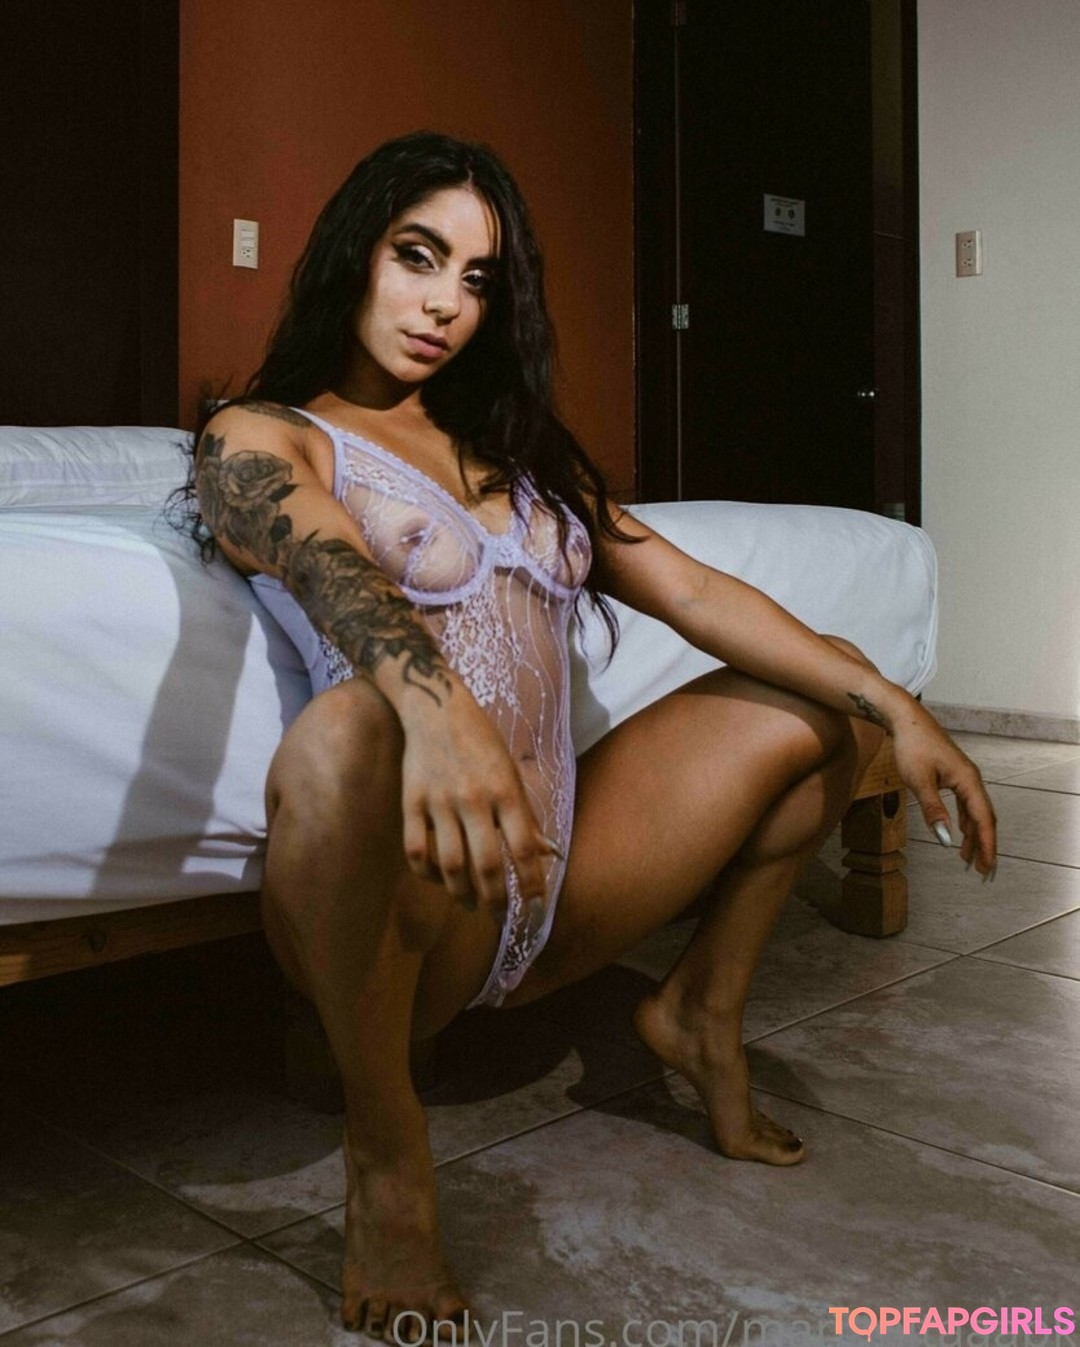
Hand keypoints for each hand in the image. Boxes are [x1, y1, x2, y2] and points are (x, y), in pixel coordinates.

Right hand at [398, 687, 551, 919]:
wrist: (436, 709)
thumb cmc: (482, 742)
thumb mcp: (511, 773)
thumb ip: (527, 816)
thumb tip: (550, 853)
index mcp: (505, 791)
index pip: (524, 848)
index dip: (532, 883)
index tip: (535, 907)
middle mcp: (474, 799)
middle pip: (487, 865)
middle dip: (497, 900)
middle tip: (500, 917)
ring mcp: (439, 802)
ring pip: (451, 865)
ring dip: (462, 894)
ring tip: (471, 903)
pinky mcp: (411, 802)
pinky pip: (416, 850)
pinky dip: (427, 873)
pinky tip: (438, 878)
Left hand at [888, 702, 996, 876]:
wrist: (906, 720)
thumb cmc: (912, 747)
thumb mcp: (919, 781)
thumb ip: (933, 810)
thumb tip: (945, 838)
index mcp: (968, 781)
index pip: (983, 819)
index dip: (986, 844)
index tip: (987, 866)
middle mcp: (971, 779)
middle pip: (984, 817)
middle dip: (984, 844)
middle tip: (982, 869)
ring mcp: (963, 776)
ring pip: (975, 811)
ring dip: (973, 834)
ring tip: (968, 857)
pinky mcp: (954, 775)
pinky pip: (965, 803)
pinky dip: (965, 821)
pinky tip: (961, 832)